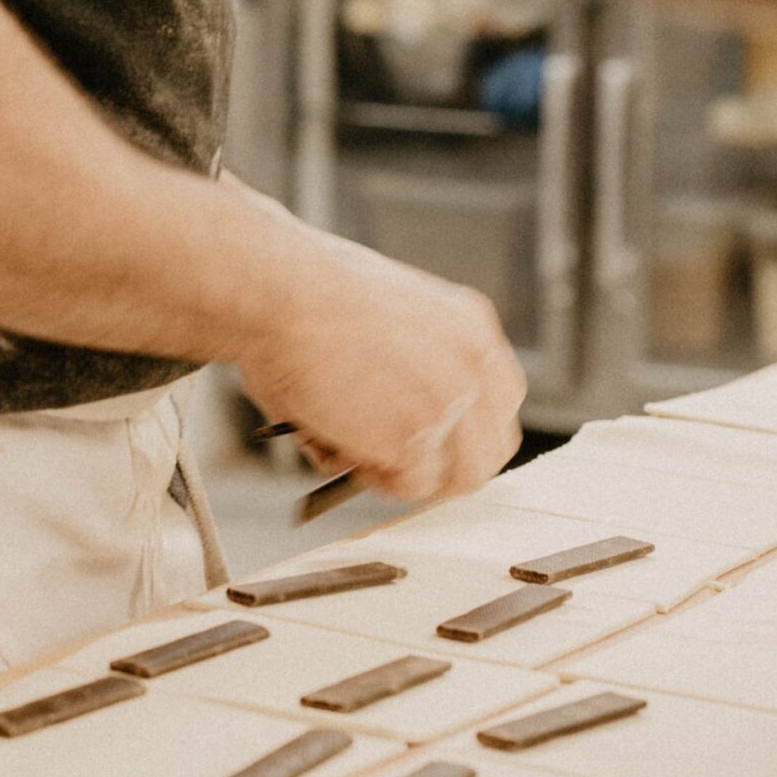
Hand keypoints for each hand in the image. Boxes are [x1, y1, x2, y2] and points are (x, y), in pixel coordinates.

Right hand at [236, 226, 526, 502]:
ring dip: (409, 478)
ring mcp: (450, 404)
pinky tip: (338, 444)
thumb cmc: (304, 296)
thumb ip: (407, 372)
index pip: (498, 403)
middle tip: (396, 470)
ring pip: (456, 477)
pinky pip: (410, 485)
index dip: (464, 434)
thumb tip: (385, 430)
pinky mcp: (416, 437)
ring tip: (357, 454)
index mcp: (470, 326)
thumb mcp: (385, 322)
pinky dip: (373, 478)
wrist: (279, 291)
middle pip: (489, 450)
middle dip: (444, 470)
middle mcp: (474, 364)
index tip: (434, 446)